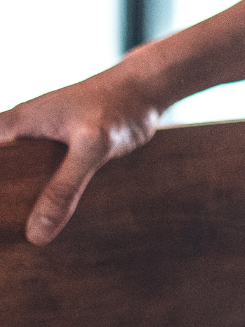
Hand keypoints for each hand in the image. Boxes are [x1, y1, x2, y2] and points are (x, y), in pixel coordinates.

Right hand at [0, 63, 166, 245]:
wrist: (148, 88)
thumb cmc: (119, 105)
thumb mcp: (93, 148)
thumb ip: (65, 188)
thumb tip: (36, 234)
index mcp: (13, 125)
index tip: (2, 217)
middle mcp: (19, 132)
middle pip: (0, 173)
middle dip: (4, 201)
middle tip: (9, 238)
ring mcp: (38, 140)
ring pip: (15, 177)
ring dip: (20, 202)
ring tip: (23, 238)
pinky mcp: (58, 149)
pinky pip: (40, 176)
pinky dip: (43, 195)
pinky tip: (51, 221)